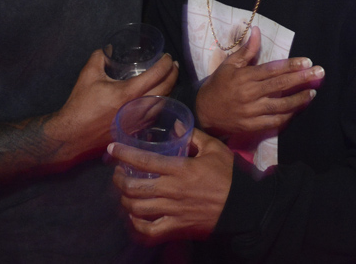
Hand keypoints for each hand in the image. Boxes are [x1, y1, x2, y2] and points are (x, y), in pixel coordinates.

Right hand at [50, 51, 178, 160]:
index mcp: (129, 92)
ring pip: (164, 103)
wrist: (73, 135)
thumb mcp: (88, 75)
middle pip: (166, 88)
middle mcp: (139, 107)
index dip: (165, 63)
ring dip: (170, 89)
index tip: (167, 57)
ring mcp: (139, 122)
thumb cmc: (80, 105)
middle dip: (173, 74)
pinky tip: (159, 97)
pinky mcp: (136, 131)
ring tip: (170, 78)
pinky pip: (156, 115)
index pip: (157, 74)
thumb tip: (109, 48)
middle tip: (173, 65)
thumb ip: (99, 57)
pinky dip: (162, 103)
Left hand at [109, 128, 233, 241]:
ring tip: (125, 192)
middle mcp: (172, 191)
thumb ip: (193, 135)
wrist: (243, 206)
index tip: (112, 149)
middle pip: (134, 187)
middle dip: (119, 180)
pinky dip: (137, 225)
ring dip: (126, 200)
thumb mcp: (215, 148)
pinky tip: (135, 217)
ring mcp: (173, 211)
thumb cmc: (229, 175)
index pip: (144, 160)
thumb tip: (175, 124)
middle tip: (118, 173)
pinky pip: (149, 231)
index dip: (124, 154)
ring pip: (137, 208)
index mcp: (180, 169)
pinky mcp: (177, 227)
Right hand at [195, 26, 321, 137]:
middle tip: (319, 73)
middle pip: (280, 86)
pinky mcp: (252, 126)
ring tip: (312, 92)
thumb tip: (257, 31)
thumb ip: (246, 50)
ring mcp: (251, 112)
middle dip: (302, 79)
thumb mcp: (229, 65)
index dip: (291, 65)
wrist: (203, 112)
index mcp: (245, 77)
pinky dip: (287, 116)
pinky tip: (297, 110)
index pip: (272, 70)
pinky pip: (273, 122)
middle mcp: (250, 94)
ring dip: (298, 99)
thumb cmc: (218, 85)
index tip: (307, 62)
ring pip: (280, 106)